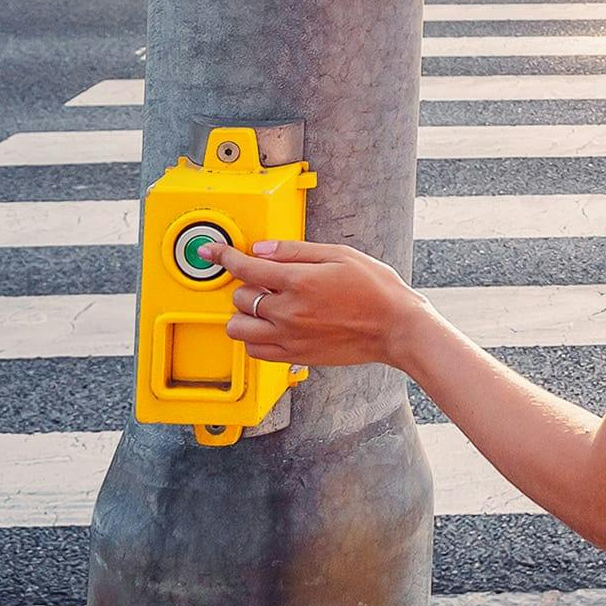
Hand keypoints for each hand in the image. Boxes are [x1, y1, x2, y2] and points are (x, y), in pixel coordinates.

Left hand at [210, 239, 424, 371]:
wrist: (394, 327)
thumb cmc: (375, 289)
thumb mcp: (340, 255)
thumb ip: (296, 251)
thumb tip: (261, 249)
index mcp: (299, 281)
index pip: (246, 268)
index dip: (224, 256)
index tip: (212, 252)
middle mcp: (288, 312)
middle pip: (239, 298)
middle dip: (247, 285)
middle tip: (265, 281)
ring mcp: (289, 337)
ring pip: (238, 329)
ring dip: (244, 314)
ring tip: (263, 306)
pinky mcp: (294, 356)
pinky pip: (255, 351)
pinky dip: (254, 336)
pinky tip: (270, 326)